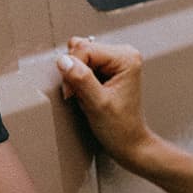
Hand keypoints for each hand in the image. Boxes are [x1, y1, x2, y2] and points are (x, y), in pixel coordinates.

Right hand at [55, 36, 156, 168]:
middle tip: (77, 93)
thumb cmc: (120, 128)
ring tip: (83, 93)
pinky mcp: (108, 68)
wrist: (129, 143)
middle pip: (82, 49)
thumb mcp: (97, 104)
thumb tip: (64, 60)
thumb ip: (81, 79)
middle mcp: (123, 54)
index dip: (72, 68)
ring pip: (80, 55)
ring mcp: (116, 60)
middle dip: (73, 71)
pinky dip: (78, 78)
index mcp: (126, 58)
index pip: (85, 48)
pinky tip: (86, 91)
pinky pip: (83, 64)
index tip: (71, 91)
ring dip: (75, 75)